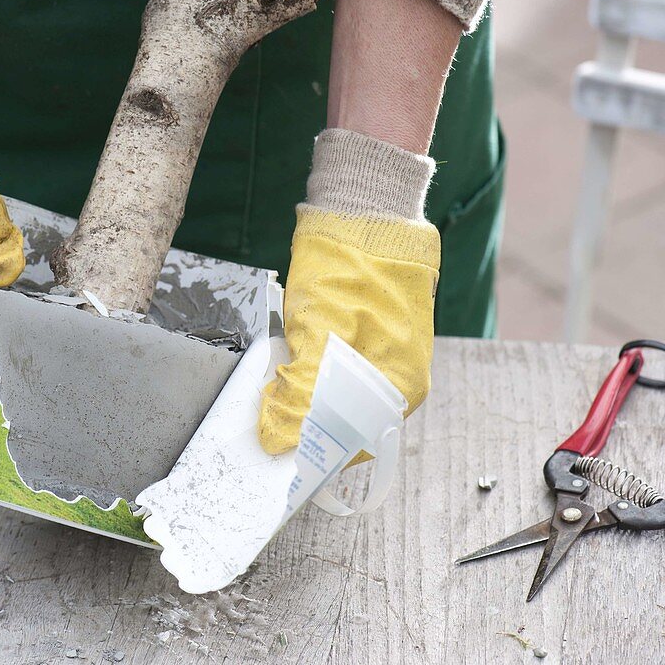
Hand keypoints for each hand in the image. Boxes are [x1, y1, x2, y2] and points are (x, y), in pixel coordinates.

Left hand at [256, 130, 440, 453]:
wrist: (364, 212)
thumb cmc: (349, 268)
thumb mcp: (319, 334)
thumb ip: (301, 391)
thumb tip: (278, 440)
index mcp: (399, 386)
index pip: (351, 443)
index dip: (309, 449)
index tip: (271, 452)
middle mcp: (398, 379)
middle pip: (343, 424)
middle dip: (301, 424)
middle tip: (264, 417)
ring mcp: (385, 357)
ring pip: (334, 398)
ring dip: (300, 397)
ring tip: (272, 388)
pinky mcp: (367, 338)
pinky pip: (334, 372)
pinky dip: (307, 372)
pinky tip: (287, 362)